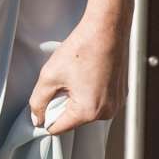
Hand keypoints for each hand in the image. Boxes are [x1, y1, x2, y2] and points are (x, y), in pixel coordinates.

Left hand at [27, 6, 128, 132]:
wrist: (107, 29)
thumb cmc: (80, 50)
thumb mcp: (49, 76)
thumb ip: (38, 102)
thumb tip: (37, 120)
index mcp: (88, 112)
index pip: (59, 128)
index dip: (46, 117)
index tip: (42, 103)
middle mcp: (107, 112)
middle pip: (73, 120)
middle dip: (63, 105)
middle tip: (61, 82)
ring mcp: (117, 104)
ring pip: (86, 111)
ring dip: (76, 99)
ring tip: (76, 76)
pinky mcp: (121, 94)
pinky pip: (99, 101)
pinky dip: (90, 92)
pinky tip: (87, 74)